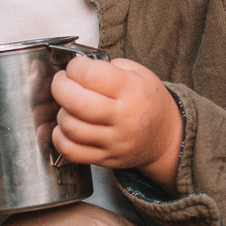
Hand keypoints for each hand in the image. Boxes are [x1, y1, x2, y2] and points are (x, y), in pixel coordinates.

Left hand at [52, 55, 182, 187]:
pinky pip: (72, 152)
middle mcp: (123, 117)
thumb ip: (108, 67)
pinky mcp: (106, 158)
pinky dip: (60, 138)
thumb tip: (77, 70)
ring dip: (62, 113)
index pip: (90, 75)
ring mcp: (114, 141)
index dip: (75, 67)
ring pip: (70, 127)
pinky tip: (67, 128)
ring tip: (68, 107)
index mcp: (132, 90)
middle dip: (59, 87)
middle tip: (62, 83)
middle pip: (75, 102)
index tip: (75, 67)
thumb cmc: (148, 101)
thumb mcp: (139, 73)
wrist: (165, 136)